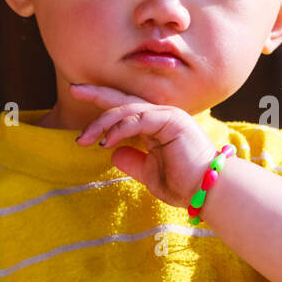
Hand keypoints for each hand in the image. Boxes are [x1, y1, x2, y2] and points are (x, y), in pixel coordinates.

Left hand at [69, 84, 218, 208]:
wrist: (207, 193)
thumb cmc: (183, 185)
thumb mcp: (148, 173)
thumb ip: (132, 161)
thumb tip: (113, 153)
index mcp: (157, 125)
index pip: (126, 109)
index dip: (103, 102)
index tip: (78, 95)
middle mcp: (162, 116)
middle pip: (124, 100)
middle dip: (97, 95)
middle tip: (74, 89)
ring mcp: (168, 115)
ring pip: (128, 109)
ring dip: (102, 123)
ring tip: (84, 139)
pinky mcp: (172, 120)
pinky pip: (139, 119)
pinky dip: (119, 129)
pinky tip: (105, 141)